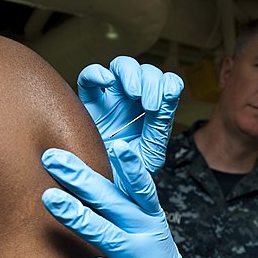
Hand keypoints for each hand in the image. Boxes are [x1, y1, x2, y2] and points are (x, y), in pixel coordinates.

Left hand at [41, 142, 211, 257]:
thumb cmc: (147, 253)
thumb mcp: (143, 221)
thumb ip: (121, 195)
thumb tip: (97, 159)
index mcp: (147, 214)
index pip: (138, 185)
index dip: (131, 166)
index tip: (118, 144)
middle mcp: (145, 232)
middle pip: (112, 203)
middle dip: (81, 179)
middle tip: (52, 158)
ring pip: (109, 236)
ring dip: (81, 218)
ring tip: (52, 200)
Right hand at [77, 56, 183, 172]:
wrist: (104, 190)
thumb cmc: (129, 175)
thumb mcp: (151, 151)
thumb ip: (160, 124)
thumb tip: (169, 94)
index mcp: (153, 113)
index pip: (167, 84)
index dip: (169, 84)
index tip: (166, 100)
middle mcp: (134, 103)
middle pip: (147, 72)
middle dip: (152, 82)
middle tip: (151, 105)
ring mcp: (111, 101)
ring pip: (122, 67)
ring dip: (132, 74)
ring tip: (134, 94)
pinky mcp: (88, 105)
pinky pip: (88, 78)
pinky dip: (97, 73)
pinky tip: (107, 81)